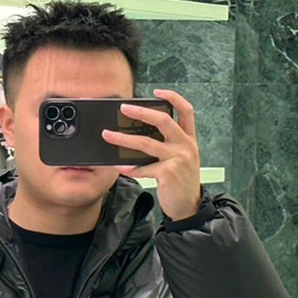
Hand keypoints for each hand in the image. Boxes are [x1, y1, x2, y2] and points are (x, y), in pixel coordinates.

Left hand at [101, 89, 201, 221]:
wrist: (189, 206)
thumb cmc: (180, 182)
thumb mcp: (181, 159)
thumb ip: (168, 146)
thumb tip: (141, 136)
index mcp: (189, 139)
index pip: (186, 110)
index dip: (173, 97)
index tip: (157, 91)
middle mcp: (185, 145)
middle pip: (163, 121)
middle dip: (141, 112)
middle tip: (123, 108)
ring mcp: (178, 159)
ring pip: (146, 144)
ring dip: (124, 139)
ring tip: (109, 135)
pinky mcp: (168, 174)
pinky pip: (143, 168)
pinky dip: (129, 168)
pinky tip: (119, 168)